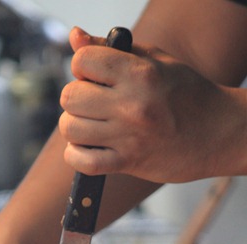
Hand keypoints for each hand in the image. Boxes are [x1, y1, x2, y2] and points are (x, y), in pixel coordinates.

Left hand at [58, 27, 245, 182]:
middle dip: (75, 98)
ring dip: (75, 128)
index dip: (82, 67)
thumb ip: (110, 49)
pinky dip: (77, 156)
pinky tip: (89, 148)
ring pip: (70, 130)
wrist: (218, 133)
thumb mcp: (155, 60)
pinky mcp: (128, 163)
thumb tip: (75, 36)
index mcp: (139, 73)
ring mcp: (129, 136)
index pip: (82, 60)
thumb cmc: (186, 94)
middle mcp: (132, 104)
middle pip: (70, 97)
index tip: (94, 76)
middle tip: (92, 103)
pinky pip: (82, 162)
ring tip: (92, 126)